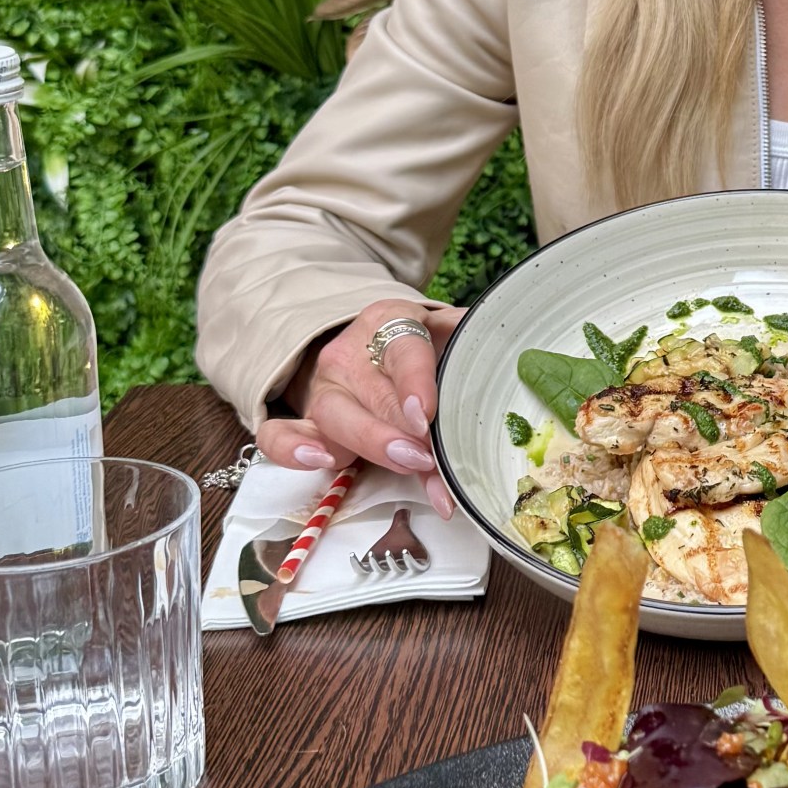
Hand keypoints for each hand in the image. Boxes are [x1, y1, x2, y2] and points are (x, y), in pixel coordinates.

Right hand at [255, 300, 466, 518]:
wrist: (371, 353)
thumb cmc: (420, 351)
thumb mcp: (448, 336)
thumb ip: (470, 345)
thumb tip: (508, 356)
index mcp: (390, 322)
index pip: (403, 348)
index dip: (416, 382)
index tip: (427, 414)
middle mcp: (350, 354)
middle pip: (373, 393)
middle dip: (404, 431)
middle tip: (429, 458)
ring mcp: (323, 389)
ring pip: (333, 416)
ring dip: (370, 444)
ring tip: (405, 464)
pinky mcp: (303, 421)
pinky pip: (279, 434)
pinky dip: (292, 449)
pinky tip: (320, 462)